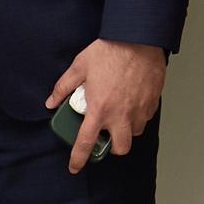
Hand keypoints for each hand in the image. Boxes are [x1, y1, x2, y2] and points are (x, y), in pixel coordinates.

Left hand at [49, 40, 169, 171]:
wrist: (138, 37)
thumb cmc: (110, 51)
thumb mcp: (79, 67)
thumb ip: (63, 87)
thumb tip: (51, 101)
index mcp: (99, 109)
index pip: (86, 143)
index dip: (78, 159)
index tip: (75, 166)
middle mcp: (121, 114)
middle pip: (120, 148)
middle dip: (113, 147)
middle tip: (107, 134)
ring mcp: (139, 110)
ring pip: (135, 133)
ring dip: (127, 129)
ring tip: (121, 114)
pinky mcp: (152, 102)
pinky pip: (146, 117)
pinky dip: (139, 115)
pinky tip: (132, 102)